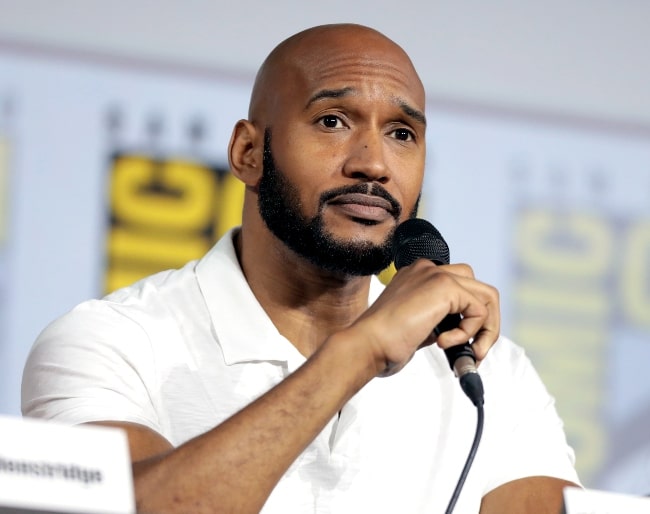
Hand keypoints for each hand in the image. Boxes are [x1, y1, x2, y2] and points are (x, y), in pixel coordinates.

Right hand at [349, 258, 499, 375]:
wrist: (367, 345)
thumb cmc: (382, 344)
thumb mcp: (417, 328)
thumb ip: (440, 322)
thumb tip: (466, 334)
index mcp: (417, 277)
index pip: (460, 287)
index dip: (468, 318)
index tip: (465, 345)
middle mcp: (427, 269)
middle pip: (478, 287)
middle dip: (485, 322)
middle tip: (476, 352)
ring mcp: (436, 274)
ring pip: (486, 296)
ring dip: (487, 328)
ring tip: (471, 352)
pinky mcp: (444, 287)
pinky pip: (478, 310)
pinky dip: (470, 332)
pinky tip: (444, 342)